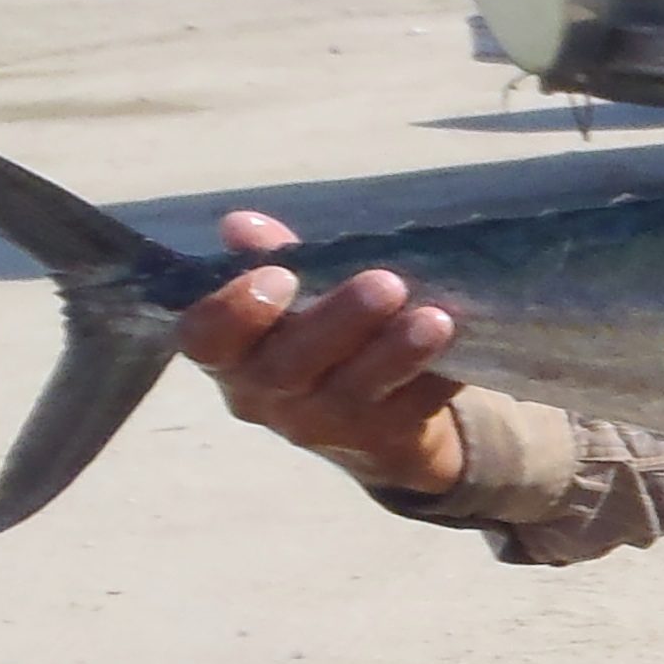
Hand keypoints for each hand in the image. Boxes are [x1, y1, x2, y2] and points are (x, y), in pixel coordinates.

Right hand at [172, 212, 465, 494]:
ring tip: (434, 319)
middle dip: (336, 322)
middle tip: (384, 283)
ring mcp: (323, 426)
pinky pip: (408, 409)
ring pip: (350, 393)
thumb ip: (271, 259)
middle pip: (286, 366)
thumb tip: (241, 224)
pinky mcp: (381, 439)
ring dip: (394, 352)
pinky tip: (458, 342)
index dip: (234, 310)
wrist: (380, 421)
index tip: (281, 274)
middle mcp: (266, 397)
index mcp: (232, 355)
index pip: (205, 339)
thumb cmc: (324, 339)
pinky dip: (435, 376)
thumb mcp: (294, 298)